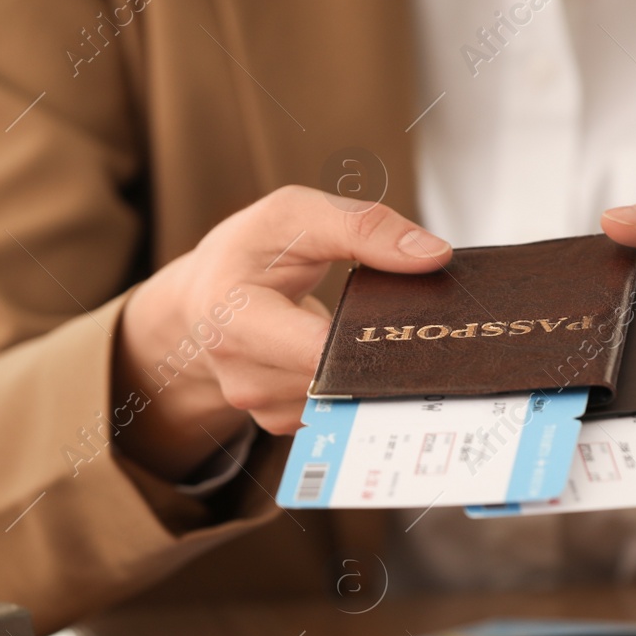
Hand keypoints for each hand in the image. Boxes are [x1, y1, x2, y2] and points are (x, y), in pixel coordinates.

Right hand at [113, 187, 451, 479]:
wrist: (203, 300)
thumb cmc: (247, 254)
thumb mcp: (294, 216)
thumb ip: (362, 228)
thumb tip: (433, 256)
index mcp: (236, 318)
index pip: (317, 350)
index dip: (370, 343)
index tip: (416, 331)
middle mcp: (243, 373)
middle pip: (340, 380)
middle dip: (380, 356)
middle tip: (409, 328)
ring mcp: (260, 404)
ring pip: (343, 399)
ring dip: (369, 370)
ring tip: (368, 332)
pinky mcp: (279, 420)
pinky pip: (335, 411)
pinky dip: (354, 384)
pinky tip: (353, 355)